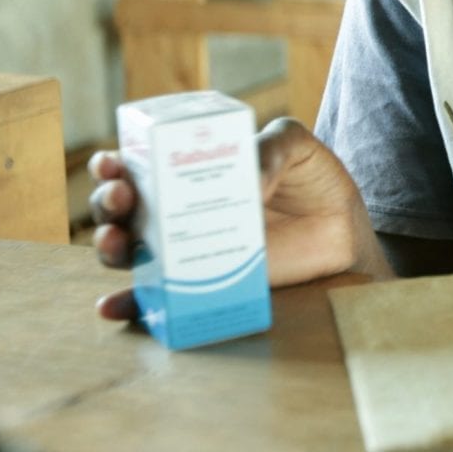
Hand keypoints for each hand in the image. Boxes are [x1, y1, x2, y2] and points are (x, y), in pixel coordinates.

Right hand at [89, 116, 392, 321]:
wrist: (344, 230)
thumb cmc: (312, 180)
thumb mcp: (294, 145)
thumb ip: (272, 147)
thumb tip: (248, 179)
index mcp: (189, 170)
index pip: (138, 166)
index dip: (115, 165)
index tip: (113, 163)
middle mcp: (178, 211)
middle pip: (123, 210)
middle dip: (108, 202)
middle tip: (121, 197)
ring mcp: (188, 251)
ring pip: (130, 252)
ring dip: (110, 247)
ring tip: (116, 240)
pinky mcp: (205, 285)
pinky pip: (159, 301)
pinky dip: (132, 305)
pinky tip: (113, 306)